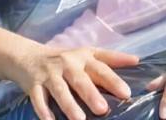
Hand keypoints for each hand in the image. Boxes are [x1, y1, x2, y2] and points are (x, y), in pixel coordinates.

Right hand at [13, 45, 138, 119]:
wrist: (28, 56)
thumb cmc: (65, 59)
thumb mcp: (87, 54)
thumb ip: (111, 59)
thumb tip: (137, 60)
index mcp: (83, 57)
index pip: (101, 67)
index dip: (113, 80)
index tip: (126, 93)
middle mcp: (67, 63)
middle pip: (80, 79)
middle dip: (91, 94)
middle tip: (103, 109)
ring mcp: (49, 74)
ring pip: (60, 90)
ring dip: (69, 105)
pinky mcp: (33, 85)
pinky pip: (39, 99)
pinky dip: (44, 111)